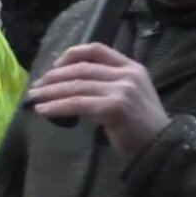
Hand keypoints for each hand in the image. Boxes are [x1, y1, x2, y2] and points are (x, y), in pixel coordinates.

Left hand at [27, 43, 170, 159]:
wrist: (162, 147)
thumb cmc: (143, 126)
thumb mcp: (132, 95)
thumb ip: (111, 84)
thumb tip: (74, 83)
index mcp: (133, 67)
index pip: (97, 49)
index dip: (72, 54)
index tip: (54, 66)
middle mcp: (127, 75)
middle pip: (82, 68)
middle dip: (54, 77)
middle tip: (36, 86)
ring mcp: (122, 90)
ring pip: (77, 86)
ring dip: (50, 92)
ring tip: (34, 98)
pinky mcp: (114, 107)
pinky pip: (77, 104)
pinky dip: (56, 107)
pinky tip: (43, 110)